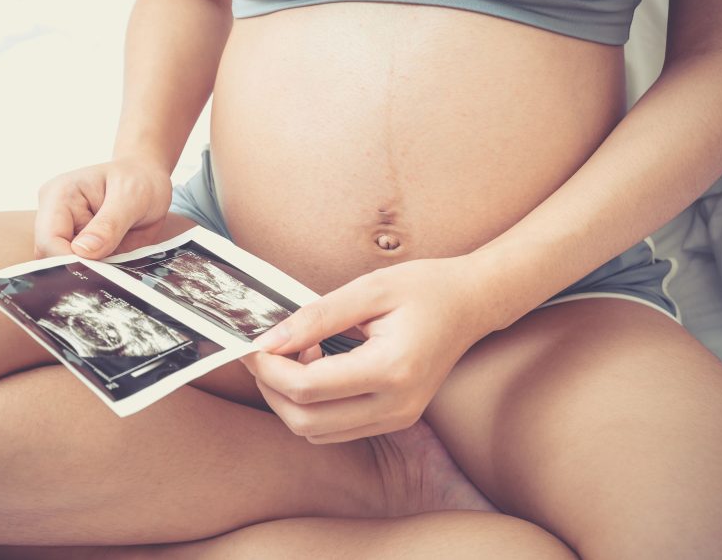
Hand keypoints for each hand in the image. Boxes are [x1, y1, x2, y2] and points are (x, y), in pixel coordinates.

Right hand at [34, 152, 173, 258]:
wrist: (148, 180)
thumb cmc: (139, 180)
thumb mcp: (132, 197)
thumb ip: (109, 225)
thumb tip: (83, 251)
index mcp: (59, 195)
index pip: (49, 240)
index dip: (71, 260)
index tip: (100, 268)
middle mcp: (55, 215)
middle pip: (51, 257)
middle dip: (83, 267)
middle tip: (115, 263)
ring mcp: (65, 232)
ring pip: (65, 267)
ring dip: (94, 270)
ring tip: (121, 253)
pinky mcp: (78, 246)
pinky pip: (83, 269)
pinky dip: (101, 270)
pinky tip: (118, 258)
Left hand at [240, 256, 498, 442]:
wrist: (471, 304)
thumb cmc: (425, 288)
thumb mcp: (368, 289)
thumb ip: (315, 317)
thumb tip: (268, 341)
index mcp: (391, 370)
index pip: (308, 387)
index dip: (269, 368)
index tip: (251, 343)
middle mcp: (395, 406)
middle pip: (306, 421)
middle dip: (271, 388)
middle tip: (264, 350)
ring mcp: (396, 418)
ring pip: (316, 432)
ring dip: (289, 400)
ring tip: (297, 353)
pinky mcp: (393, 420)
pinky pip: (334, 429)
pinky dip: (311, 405)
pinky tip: (316, 366)